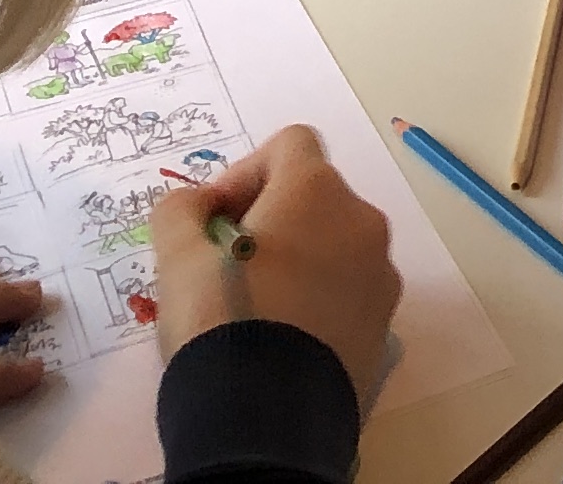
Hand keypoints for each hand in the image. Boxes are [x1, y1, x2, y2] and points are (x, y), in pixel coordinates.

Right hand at [148, 125, 400, 400]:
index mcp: (318, 191)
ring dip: (296, 260)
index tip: (213, 219)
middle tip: (225, 264)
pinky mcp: (385, 327)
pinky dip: (317, 301)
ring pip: (333, 247)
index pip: (289, 144)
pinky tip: (280, 338)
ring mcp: (380, 277)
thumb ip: (180, 211)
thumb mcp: (177, 258)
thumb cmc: (221, 319)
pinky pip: (348, 294)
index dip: (244, 172)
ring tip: (253, 307)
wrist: (266, 417)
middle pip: (314, 197)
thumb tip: (195, 204)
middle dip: (268, 220)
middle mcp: (362, 222)